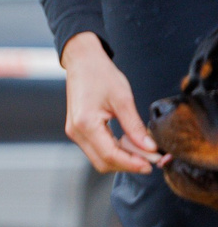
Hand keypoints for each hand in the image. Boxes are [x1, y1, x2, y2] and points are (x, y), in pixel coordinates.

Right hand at [64, 32, 161, 174]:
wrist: (82, 61)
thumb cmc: (100, 74)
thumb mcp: (123, 99)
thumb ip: (135, 127)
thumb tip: (149, 148)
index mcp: (85, 124)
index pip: (110, 155)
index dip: (133, 164)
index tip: (152, 165)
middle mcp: (76, 132)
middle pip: (104, 162)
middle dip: (129, 164)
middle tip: (152, 159)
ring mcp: (75, 132)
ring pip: (101, 158)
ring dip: (123, 158)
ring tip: (143, 149)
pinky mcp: (79, 130)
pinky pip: (98, 149)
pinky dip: (115, 150)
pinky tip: (129, 142)